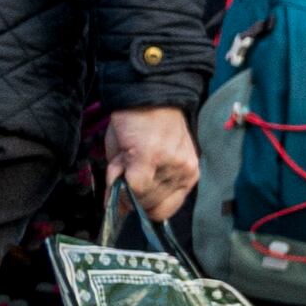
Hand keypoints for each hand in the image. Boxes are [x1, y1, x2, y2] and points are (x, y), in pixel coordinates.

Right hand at [103, 106, 197, 221]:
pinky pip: (131, 185)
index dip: (141, 207)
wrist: (147, 95)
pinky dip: (118, 178)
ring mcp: (171, 167)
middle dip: (129, 193)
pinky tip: (120, 161)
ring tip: (124, 159)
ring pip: (139, 196)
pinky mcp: (152, 158)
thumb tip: (121, 210)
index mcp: (187, 175)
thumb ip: (136, 186)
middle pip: (148, 206)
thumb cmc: (146, 126)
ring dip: (122, 182)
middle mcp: (184, 173)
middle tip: (124, 170)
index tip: (128, 197)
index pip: (163, 211)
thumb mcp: (146, 160)